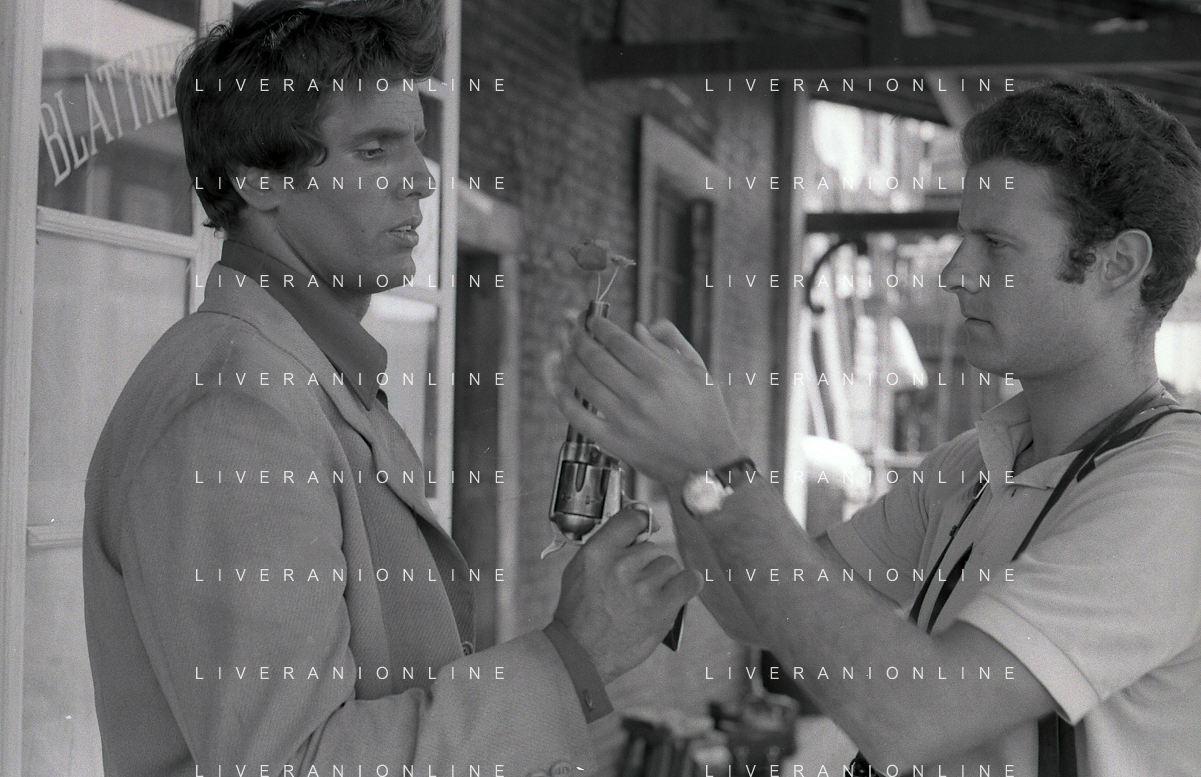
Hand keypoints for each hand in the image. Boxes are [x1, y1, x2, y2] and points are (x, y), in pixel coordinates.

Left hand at [544, 317, 746, 487]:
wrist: (708, 464)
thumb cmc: (707, 414)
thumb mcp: (699, 371)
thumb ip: (670, 343)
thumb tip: (637, 327)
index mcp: (660, 375)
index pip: (617, 341)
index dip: (598, 325)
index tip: (591, 318)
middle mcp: (639, 395)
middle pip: (594, 357)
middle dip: (577, 336)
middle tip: (570, 327)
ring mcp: (623, 420)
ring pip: (582, 381)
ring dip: (567, 359)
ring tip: (563, 348)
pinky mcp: (613, 442)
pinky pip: (576, 416)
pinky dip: (561, 396)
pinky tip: (556, 381)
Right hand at [554, 506, 702, 683]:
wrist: (581, 652)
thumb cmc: (579, 610)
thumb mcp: (579, 568)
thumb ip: (607, 545)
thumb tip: (640, 525)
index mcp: (598, 552)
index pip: (632, 519)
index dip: (642, 522)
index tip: (646, 528)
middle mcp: (622, 566)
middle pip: (652, 548)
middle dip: (645, 563)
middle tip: (634, 582)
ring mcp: (644, 589)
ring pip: (669, 565)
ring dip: (661, 578)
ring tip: (647, 595)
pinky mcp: (662, 610)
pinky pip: (689, 582)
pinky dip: (686, 584)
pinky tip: (679, 589)